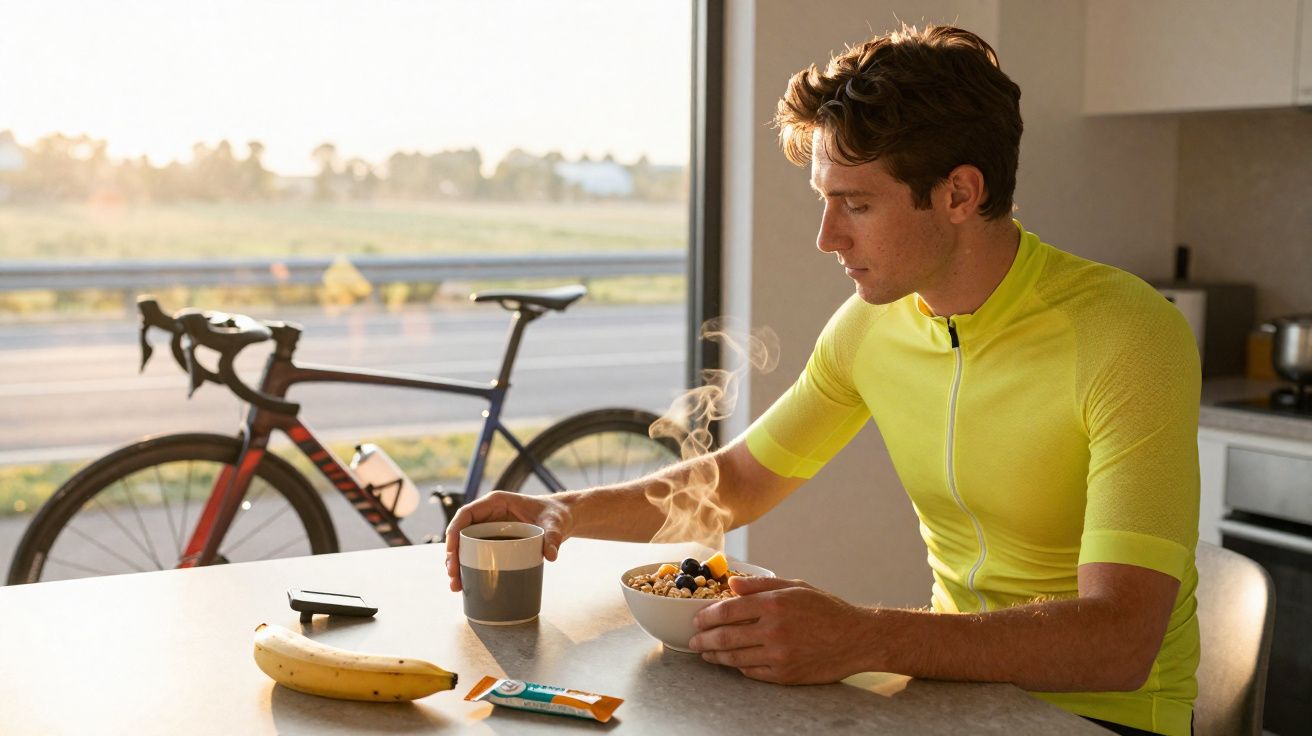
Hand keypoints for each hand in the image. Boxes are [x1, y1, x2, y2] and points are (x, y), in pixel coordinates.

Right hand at [444, 490, 572, 591]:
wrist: (563, 519)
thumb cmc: (556, 515)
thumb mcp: (555, 523)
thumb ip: (553, 536)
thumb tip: (550, 555)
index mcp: (496, 502)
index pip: (466, 514)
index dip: (454, 531)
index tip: (451, 551)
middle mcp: (488, 515)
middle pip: (461, 533)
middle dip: (452, 555)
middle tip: (453, 577)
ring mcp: (490, 529)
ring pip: (465, 546)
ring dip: (457, 565)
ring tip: (456, 586)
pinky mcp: (495, 542)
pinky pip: (476, 553)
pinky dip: (469, 568)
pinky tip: (466, 584)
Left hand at [688, 576, 873, 683]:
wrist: (856, 638)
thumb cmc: (827, 609)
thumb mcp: (795, 587)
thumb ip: (759, 586)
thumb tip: (730, 585)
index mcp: (774, 604)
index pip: (728, 611)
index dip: (706, 616)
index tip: (697, 619)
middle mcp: (774, 630)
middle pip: (725, 637)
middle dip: (703, 639)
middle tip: (694, 640)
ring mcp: (779, 655)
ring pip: (735, 657)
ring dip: (715, 656)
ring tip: (706, 653)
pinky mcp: (785, 675)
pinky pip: (752, 672)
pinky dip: (738, 666)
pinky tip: (732, 661)